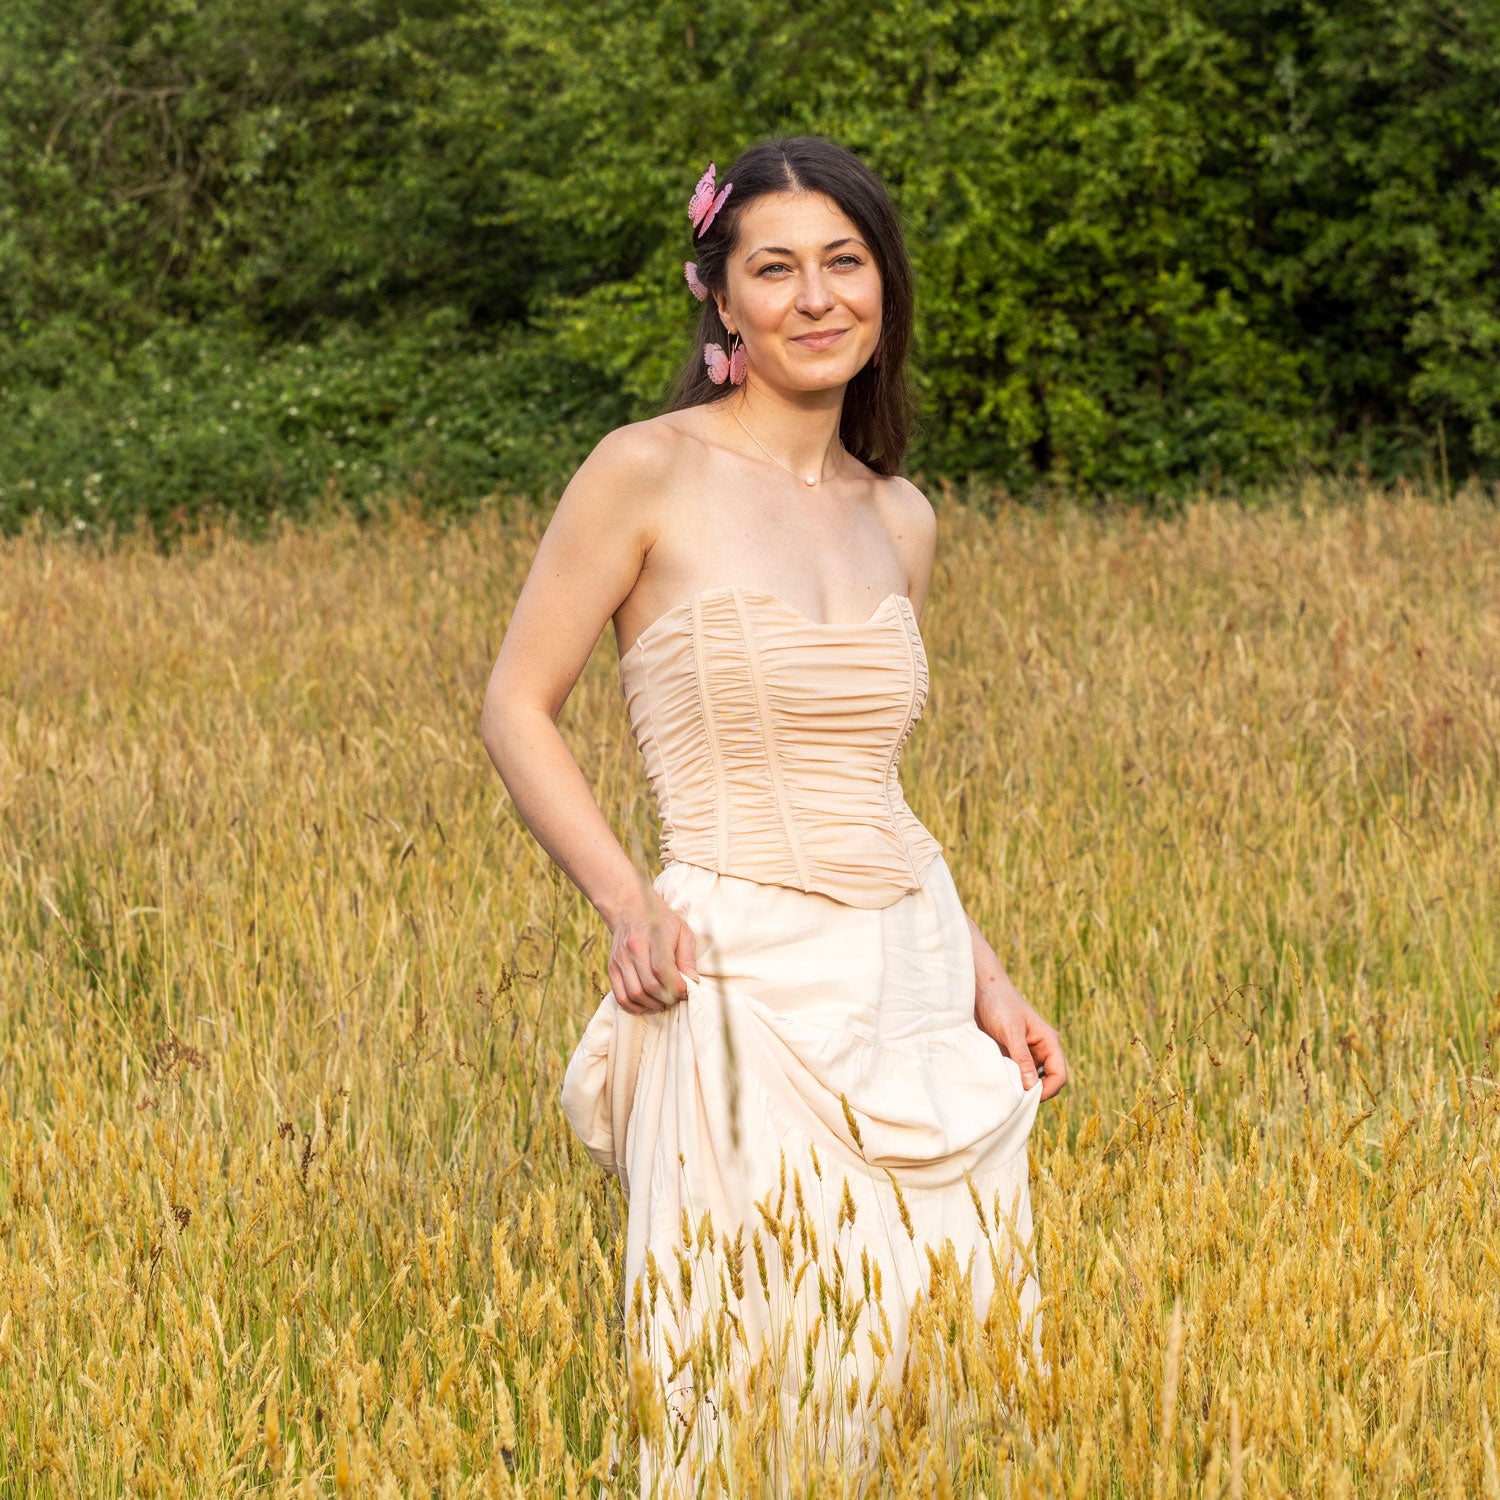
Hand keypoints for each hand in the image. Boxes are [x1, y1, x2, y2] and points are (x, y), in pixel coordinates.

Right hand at [607, 885, 700, 1016]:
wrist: (630, 909)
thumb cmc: (661, 921)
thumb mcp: (682, 932)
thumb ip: (688, 958)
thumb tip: (692, 983)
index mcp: (654, 937)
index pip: (663, 969)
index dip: (676, 986)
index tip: (685, 991)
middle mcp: (634, 949)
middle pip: (650, 985)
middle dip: (667, 998)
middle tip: (676, 998)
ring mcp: (620, 959)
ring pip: (635, 994)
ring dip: (652, 1004)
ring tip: (663, 1001)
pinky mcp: (612, 967)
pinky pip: (620, 996)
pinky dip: (634, 1006)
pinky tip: (646, 1004)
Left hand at [974, 974, 1067, 1102]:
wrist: (981, 991)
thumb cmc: (1000, 1004)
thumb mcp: (1011, 1031)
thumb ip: (1022, 1058)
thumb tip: (1032, 1086)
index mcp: (1049, 1042)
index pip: (1059, 1074)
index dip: (1049, 1089)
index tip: (1029, 1097)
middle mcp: (1042, 1049)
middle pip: (1049, 1081)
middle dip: (1037, 1092)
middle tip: (1017, 1098)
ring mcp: (1027, 1053)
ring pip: (1033, 1080)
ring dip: (1024, 1088)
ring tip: (1009, 1092)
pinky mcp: (1012, 1055)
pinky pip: (1018, 1075)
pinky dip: (1013, 1082)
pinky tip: (1002, 1083)